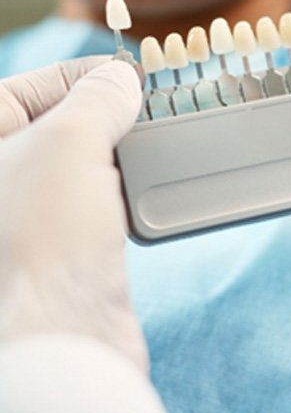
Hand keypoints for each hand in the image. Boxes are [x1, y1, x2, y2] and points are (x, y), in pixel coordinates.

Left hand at [0, 58, 146, 369]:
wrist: (63, 339)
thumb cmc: (44, 240)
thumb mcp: (68, 142)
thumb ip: (96, 99)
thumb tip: (120, 80)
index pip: (29, 88)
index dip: (81, 74)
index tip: (125, 72)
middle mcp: (2, 179)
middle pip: (57, 124)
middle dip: (105, 113)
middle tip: (146, 104)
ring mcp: (28, 214)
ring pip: (80, 163)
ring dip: (119, 150)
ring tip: (153, 140)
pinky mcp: (61, 246)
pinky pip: (94, 199)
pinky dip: (121, 187)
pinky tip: (145, 184)